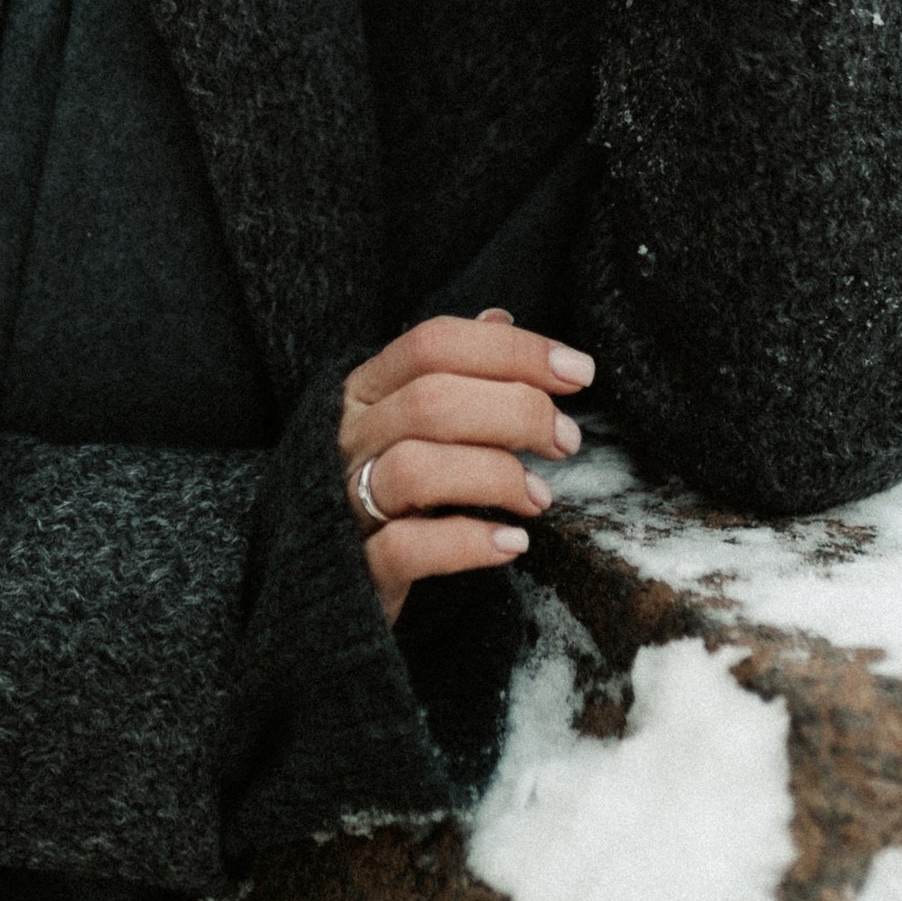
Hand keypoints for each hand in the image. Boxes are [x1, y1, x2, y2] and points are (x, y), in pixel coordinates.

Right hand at [339, 308, 593, 624]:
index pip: (434, 342)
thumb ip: (450, 369)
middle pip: (432, 401)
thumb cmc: (386, 489)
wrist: (324, 583)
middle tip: (565, 440)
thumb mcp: (408, 421)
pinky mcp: (357, 568)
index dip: (513, 350)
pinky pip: (406, 547)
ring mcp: (345, 502)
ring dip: (496, 476)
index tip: (578, 372)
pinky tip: (511, 544)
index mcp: (365, 391)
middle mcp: (347, 438)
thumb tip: (499, 317)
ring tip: (539, 498)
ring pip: (416, 468)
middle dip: (517, 412)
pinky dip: (468, 542)